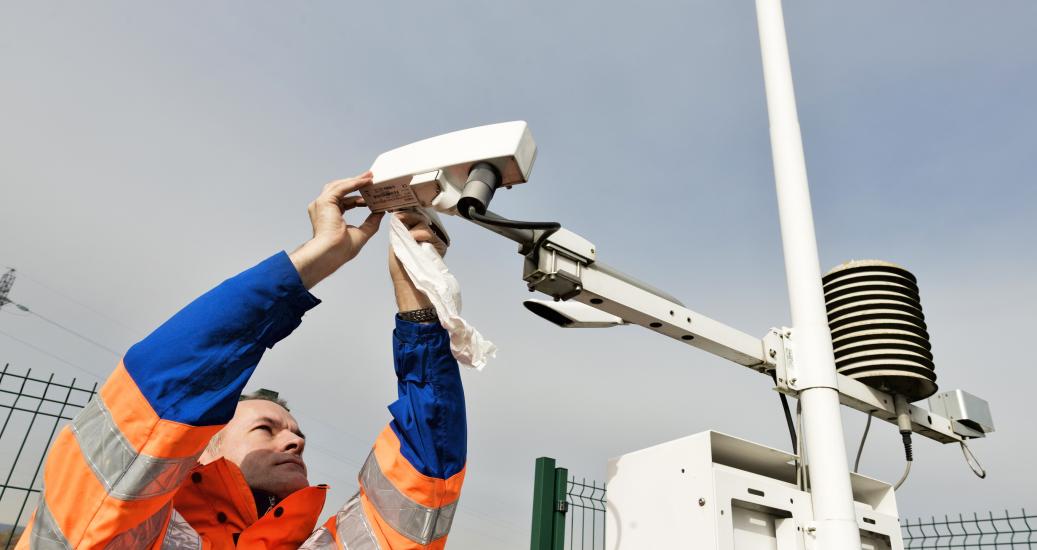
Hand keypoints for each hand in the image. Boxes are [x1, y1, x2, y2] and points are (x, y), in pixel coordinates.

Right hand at [290, 172, 384, 288]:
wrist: (331, 253)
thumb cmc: (341, 250)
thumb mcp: (362, 233)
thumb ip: (371, 222)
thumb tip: (380, 213)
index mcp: (330, 216)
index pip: (345, 201)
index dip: (358, 198)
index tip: (371, 196)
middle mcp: (323, 208)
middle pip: (340, 189)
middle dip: (356, 183)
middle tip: (371, 178)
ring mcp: (322, 204)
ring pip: (339, 186)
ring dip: (355, 180)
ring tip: (370, 176)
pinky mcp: (325, 201)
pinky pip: (341, 188)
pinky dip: (354, 183)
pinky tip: (365, 181)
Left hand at [389, 210, 448, 310]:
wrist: (406, 279)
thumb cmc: (400, 264)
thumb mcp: (397, 241)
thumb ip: (401, 228)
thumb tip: (399, 213)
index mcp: (416, 233)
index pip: (415, 216)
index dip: (407, 212)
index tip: (397, 213)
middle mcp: (427, 235)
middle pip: (420, 217)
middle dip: (409, 217)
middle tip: (400, 219)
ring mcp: (434, 240)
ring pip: (423, 224)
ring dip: (413, 228)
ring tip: (408, 239)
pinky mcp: (439, 245)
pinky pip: (429, 233)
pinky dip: (418, 234)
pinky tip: (413, 240)